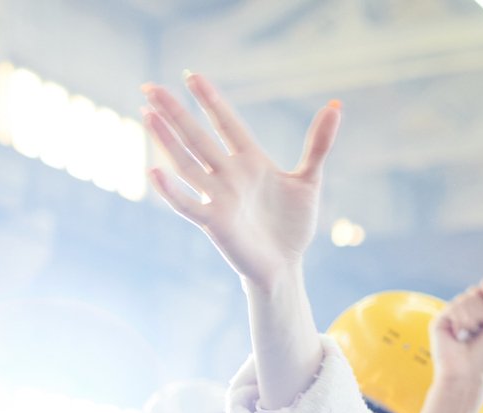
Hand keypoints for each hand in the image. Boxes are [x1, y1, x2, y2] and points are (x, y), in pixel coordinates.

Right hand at [143, 74, 341, 290]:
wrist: (285, 266)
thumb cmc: (293, 225)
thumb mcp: (309, 179)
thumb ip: (318, 143)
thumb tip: (336, 105)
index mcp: (250, 160)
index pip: (225, 122)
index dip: (210, 100)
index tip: (193, 75)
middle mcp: (228, 175)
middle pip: (197, 136)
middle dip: (175, 112)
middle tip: (149, 87)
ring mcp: (219, 197)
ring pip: (186, 162)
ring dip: (165, 139)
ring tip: (146, 114)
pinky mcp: (214, 222)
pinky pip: (188, 204)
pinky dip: (171, 190)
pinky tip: (153, 171)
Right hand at [430, 278, 482, 392]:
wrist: (468, 373)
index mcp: (480, 312)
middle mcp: (464, 312)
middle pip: (477, 292)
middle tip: (478, 331)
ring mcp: (451, 316)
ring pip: (466, 298)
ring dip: (473, 318)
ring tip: (468, 335)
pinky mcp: (439, 321)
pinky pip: (454, 307)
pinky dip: (461, 323)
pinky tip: (458, 336)